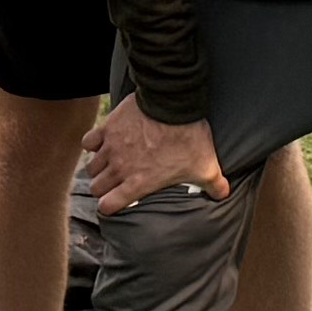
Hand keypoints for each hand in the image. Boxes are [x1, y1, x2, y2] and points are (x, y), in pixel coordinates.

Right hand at [81, 102, 228, 207]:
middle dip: (102, 188)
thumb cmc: (188, 137)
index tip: (114, 203)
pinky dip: (92, 144)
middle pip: (96, 187)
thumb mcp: (205, 166)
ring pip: (91, 167)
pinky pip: (88, 142)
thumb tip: (223, 194)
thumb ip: (214, 185)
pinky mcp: (108, 128)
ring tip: (108, 165)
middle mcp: (120, 168)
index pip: (109, 205)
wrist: (172, 104)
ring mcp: (111, 148)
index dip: (110, 206)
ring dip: (98, 168)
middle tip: (112, 184)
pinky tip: (102, 143)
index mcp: (138, 182)